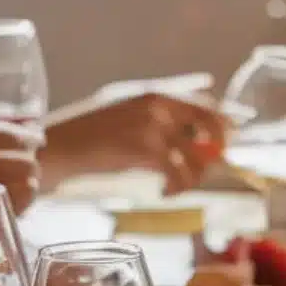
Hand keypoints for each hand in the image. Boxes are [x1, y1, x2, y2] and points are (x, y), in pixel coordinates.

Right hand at [0, 121, 43, 239]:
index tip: (38, 139)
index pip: (6, 132)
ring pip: (24, 186)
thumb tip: (25, 118)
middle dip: (31, 163)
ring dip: (30, 186)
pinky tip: (13, 204)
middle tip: (30, 167)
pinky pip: (12, 211)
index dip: (28, 136)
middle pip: (21, 160)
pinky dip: (21, 206)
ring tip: (24, 186)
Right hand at [45, 92, 225, 193]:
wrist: (58, 148)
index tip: (226, 143)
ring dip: (194, 176)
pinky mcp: (145, 149)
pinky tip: (166, 192)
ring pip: (196, 155)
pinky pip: (178, 172)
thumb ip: (158, 118)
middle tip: (211, 168)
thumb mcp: (127, 116)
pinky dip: (177, 187)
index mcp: (154, 93)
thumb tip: (196, 132)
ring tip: (178, 186)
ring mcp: (152, 124)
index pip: (205, 103)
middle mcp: (157, 103)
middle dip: (217, 149)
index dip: (222, 125)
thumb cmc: (89, 137)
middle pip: (211, 123)